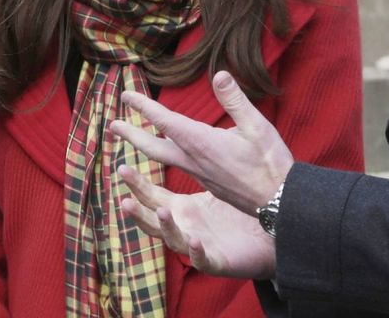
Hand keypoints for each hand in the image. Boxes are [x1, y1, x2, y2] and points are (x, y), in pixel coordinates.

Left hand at [110, 70, 292, 213]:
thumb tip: (219, 74)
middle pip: (152, 146)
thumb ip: (236, 100)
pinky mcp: (207, 182)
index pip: (164, 121)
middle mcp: (193, 159)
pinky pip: (177, 166)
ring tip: (131, 138)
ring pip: (163, 157)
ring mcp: (198, 174)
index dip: (144, 107)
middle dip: (131, 134)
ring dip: (144, 145)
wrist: (278, 203)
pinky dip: (164, 156)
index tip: (126, 95)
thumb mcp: (257, 127)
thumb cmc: (270, 163)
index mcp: (201, 142)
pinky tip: (168, 153)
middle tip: (112, 125)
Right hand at [117, 164, 275, 279]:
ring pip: (173, 240)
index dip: (136, 185)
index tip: (121, 168)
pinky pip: (203, 258)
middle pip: (153, 220)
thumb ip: (198, 157)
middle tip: (125, 199)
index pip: (152, 196)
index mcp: (181, 208)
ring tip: (161, 212)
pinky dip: (196, 251)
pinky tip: (195, 240)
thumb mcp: (215, 180)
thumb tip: (185, 128)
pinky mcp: (217, 260)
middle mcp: (183, 227)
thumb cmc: (237, 211)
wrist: (267, 237)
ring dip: (166, 228)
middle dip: (138, 211)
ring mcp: (197, 245)